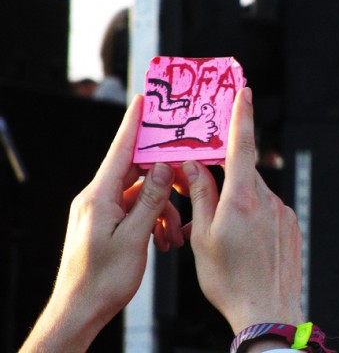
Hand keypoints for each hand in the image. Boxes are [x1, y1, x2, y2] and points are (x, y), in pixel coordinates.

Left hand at [20, 95, 183, 352]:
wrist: (81, 308)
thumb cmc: (102, 279)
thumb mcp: (133, 237)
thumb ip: (150, 198)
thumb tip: (162, 166)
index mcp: (99, 196)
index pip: (120, 150)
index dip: (133, 124)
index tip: (143, 101)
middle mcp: (98, 198)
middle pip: (136, 171)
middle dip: (164, 179)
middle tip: (186, 183)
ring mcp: (102, 211)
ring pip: (141, 194)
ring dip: (162, 210)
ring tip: (173, 236)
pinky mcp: (108, 223)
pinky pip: (136, 210)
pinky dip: (153, 220)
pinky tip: (164, 240)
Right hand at [183, 87, 304, 335]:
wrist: (267, 311)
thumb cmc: (229, 280)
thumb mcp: (203, 237)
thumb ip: (201, 195)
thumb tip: (194, 166)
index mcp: (242, 200)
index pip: (241, 147)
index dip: (241, 117)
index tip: (243, 92)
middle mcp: (267, 201)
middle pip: (243, 175)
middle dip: (226, 182)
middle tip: (209, 205)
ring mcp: (283, 213)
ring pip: (255, 195)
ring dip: (239, 205)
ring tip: (227, 238)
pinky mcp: (291, 225)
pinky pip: (269, 211)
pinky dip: (254, 218)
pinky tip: (246, 244)